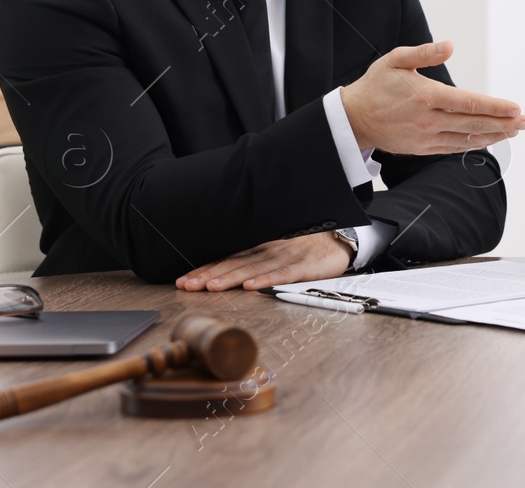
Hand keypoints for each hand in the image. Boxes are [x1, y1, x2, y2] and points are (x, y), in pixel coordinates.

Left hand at [175, 232, 350, 291]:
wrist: (341, 239)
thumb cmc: (306, 248)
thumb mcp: (276, 251)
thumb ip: (253, 261)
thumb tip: (223, 274)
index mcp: (260, 249)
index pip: (227, 259)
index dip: (205, 270)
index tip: (184, 281)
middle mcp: (268, 251)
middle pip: (234, 264)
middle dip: (209, 275)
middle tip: (188, 286)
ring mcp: (285, 257)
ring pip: (253, 269)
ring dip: (230, 278)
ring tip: (210, 287)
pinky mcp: (304, 266)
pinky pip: (282, 274)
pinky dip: (266, 280)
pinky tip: (251, 287)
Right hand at [340, 40, 524, 154]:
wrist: (353, 118)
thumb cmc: (376, 86)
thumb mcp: (395, 60)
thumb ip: (424, 53)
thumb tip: (450, 45)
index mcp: (426, 96)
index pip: (469, 103)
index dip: (495, 107)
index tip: (515, 107)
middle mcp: (429, 120)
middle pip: (473, 123)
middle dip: (503, 123)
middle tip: (524, 121)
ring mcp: (426, 137)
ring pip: (466, 138)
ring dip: (493, 135)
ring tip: (514, 131)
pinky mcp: (422, 148)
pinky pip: (453, 148)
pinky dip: (473, 145)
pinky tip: (488, 140)